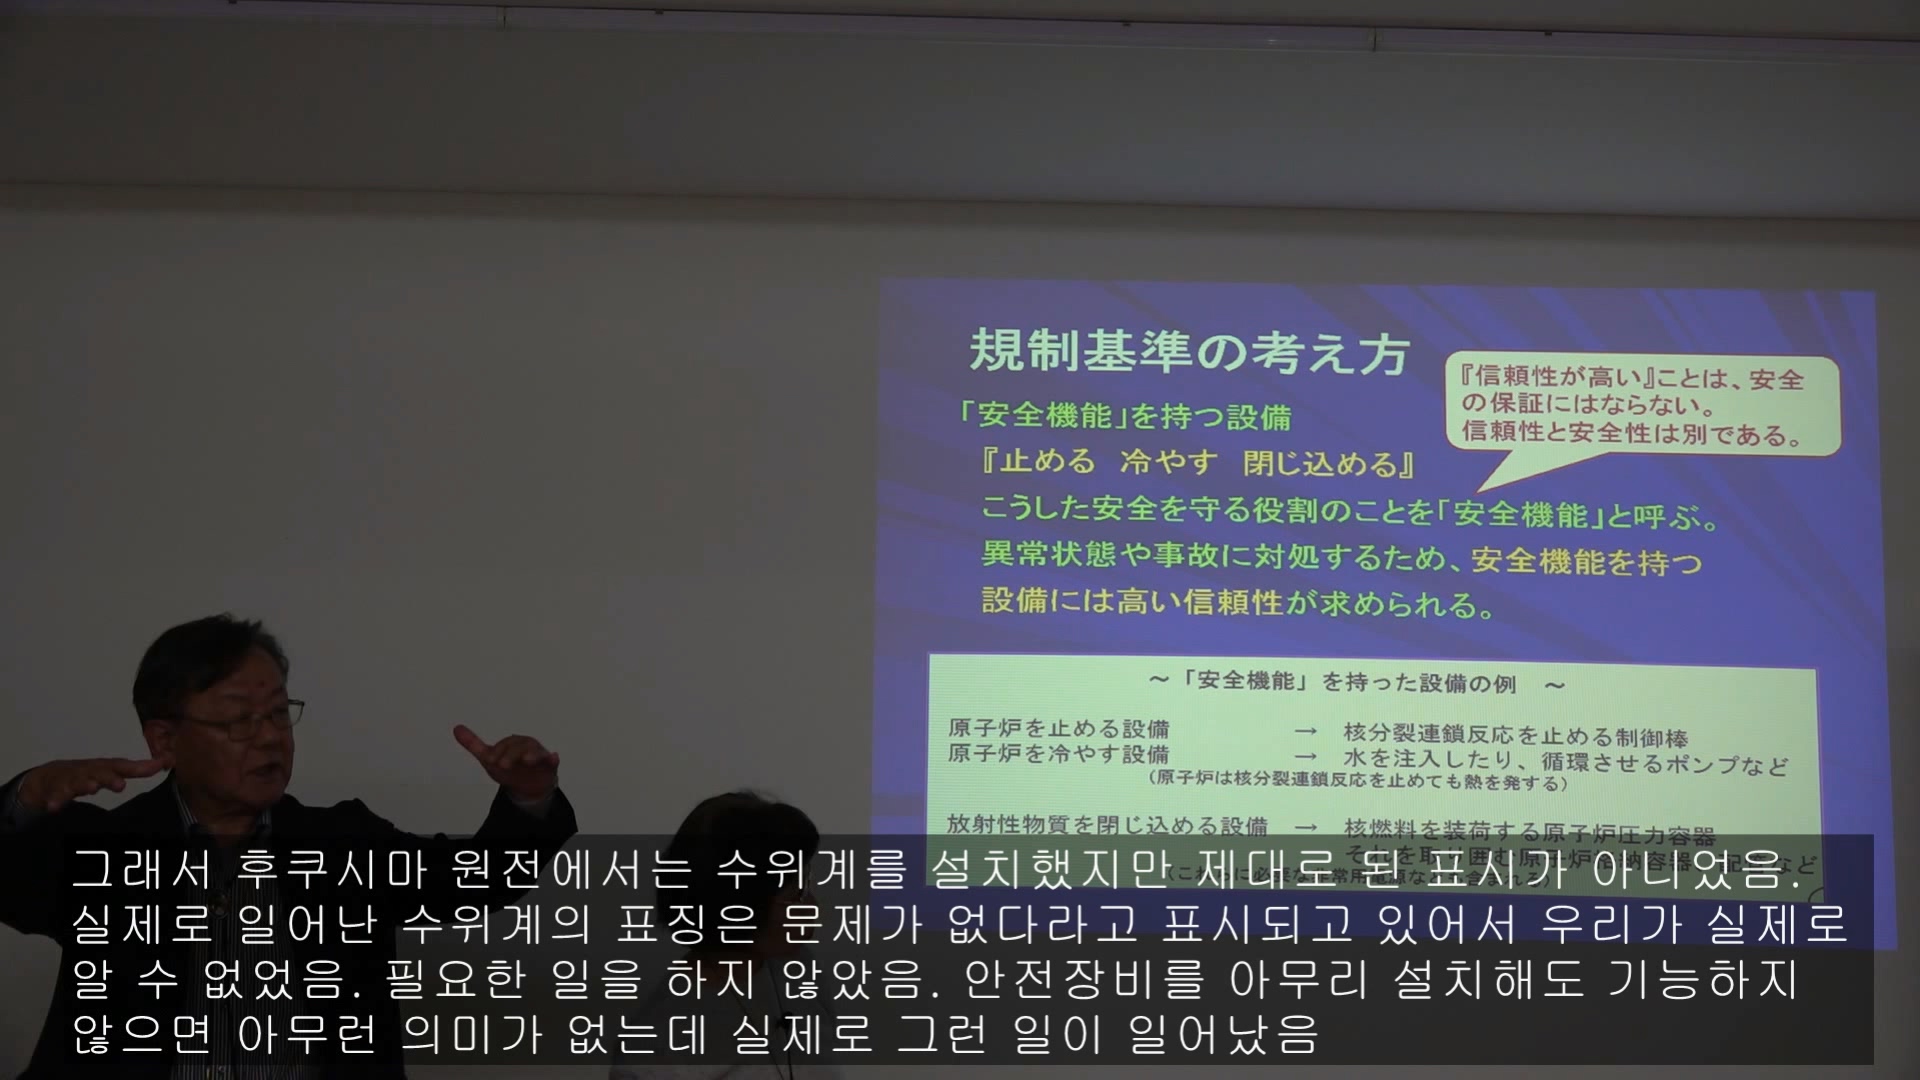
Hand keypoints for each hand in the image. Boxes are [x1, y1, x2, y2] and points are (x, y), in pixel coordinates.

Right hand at [18, 756, 170, 812]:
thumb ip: (135, 769)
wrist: (48, 778)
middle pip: (100, 772)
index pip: (124, 766)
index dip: (141, 767)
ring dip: (85, 784)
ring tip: (91, 788)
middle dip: (110, 777)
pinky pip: (53, 796)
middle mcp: (89, 771)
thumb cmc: (87, 774)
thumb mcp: (111, 771)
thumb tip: (164, 762)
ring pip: (78, 782)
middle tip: (120, 784)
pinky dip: (54, 800)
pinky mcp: (53, 791)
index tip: (158, 765)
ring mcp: (70, 780)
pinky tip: (54, 807)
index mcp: (104, 767)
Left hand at [453, 726, 559, 801]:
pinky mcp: (549, 766)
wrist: (528, 785)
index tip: (490, 760)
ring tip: (527, 760)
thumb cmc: (510, 768)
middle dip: (511, 755)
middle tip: (502, 765)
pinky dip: (553, 759)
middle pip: (519, 747)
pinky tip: (554, 758)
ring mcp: (538, 755)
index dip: (497, 751)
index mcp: (512, 743)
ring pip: (536, 752)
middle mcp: (526, 746)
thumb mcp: (489, 758)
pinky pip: (552, 761)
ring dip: (531, 755)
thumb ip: (474, 744)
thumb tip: (456, 728)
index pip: (504, 745)